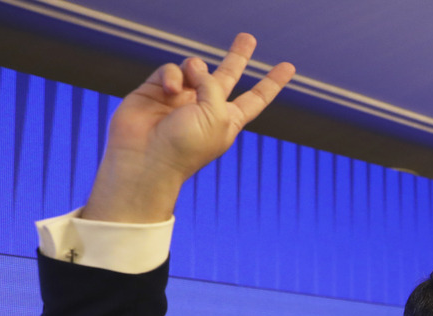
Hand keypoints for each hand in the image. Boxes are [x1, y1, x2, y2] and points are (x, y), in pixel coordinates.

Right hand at [83, 33, 295, 222]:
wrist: (145, 160)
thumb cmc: (186, 147)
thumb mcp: (216, 116)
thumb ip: (213, 85)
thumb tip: (194, 66)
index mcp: (228, 120)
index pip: (256, 98)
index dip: (272, 82)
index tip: (288, 67)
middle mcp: (206, 107)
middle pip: (227, 76)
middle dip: (238, 56)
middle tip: (247, 37)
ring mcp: (182, 98)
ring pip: (195, 67)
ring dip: (194, 70)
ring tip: (183, 88)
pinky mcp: (157, 90)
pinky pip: (171, 70)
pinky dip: (172, 76)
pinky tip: (169, 90)